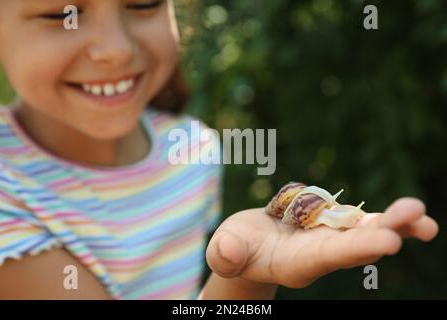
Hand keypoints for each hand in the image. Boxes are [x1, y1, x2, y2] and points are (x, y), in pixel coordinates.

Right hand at [206, 197, 437, 287]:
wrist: (253, 246)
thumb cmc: (236, 248)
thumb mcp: (226, 249)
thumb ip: (227, 252)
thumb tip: (226, 252)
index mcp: (296, 262)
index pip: (327, 256)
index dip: (356, 248)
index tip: (388, 242)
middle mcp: (320, 254)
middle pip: (355, 243)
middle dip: (384, 231)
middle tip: (416, 217)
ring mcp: (330, 239)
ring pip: (366, 231)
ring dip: (396, 224)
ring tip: (423, 216)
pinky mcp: (334, 225)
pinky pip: (364, 222)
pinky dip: (390, 219)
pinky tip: (415, 215)